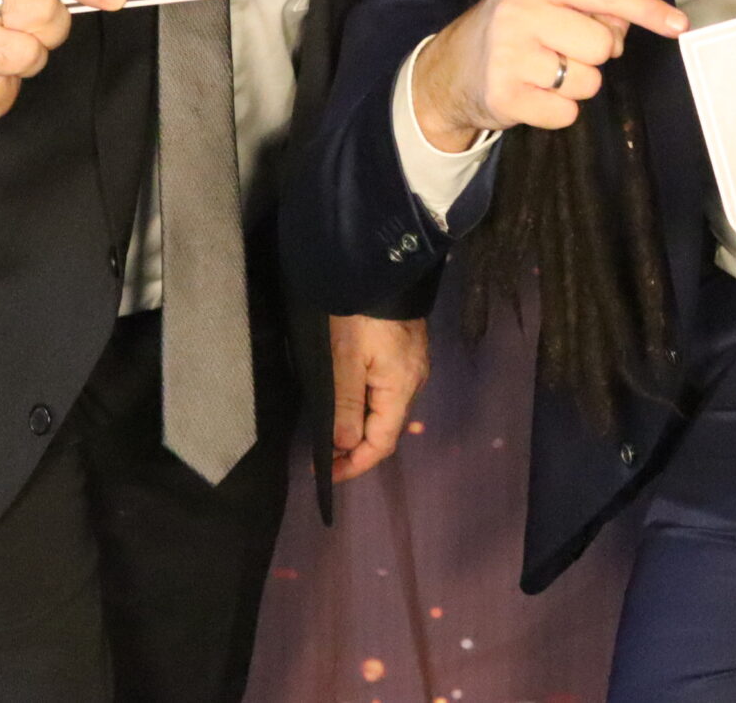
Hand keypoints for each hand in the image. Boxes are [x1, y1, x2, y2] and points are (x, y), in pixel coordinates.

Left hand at [329, 314, 428, 483]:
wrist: (381, 263)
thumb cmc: (359, 313)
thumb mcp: (343, 359)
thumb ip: (344, 405)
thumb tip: (344, 446)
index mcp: (401, 388)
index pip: (382, 443)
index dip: (355, 464)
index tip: (324, 473)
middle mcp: (414, 380)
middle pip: (386, 428)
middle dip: (356, 447)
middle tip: (322, 454)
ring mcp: (412, 363)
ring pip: (386, 408)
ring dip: (360, 425)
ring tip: (331, 432)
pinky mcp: (405, 348)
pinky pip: (387, 388)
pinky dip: (367, 404)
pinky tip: (350, 400)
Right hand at [410, 0, 687, 151]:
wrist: (452, 69)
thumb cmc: (514, 30)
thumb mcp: (545, 0)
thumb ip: (593, 6)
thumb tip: (638, 25)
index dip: (647, 10)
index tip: (679, 25)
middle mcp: (520, 9)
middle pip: (603, 44)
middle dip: (592, 55)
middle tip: (561, 51)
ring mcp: (509, 54)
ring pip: (588, 82)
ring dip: (575, 85)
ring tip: (543, 73)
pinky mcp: (505, 94)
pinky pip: (567, 114)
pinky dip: (558, 111)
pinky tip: (533, 94)